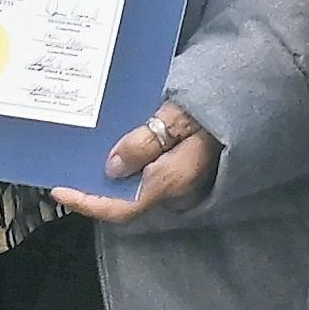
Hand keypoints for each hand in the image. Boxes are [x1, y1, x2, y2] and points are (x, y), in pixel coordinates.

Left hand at [55, 100, 217, 223]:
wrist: (248, 103)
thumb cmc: (215, 109)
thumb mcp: (178, 117)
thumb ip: (146, 142)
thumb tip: (112, 166)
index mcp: (171, 179)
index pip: (122, 207)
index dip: (88, 203)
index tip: (59, 190)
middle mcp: (171, 186)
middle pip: (122, 199)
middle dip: (91, 189)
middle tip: (62, 172)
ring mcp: (175, 178)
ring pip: (130, 186)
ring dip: (104, 176)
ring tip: (77, 158)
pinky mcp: (176, 166)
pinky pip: (142, 172)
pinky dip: (121, 163)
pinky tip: (107, 146)